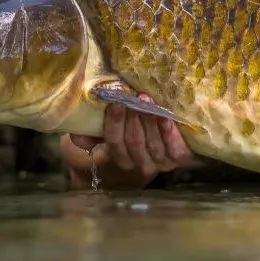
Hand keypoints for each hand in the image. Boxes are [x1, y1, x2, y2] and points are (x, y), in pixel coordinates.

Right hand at [61, 96, 202, 189]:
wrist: (168, 134)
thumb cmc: (134, 125)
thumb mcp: (109, 127)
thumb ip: (91, 131)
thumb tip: (79, 138)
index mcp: (121, 156)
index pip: (114, 141)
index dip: (114, 122)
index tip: (115, 102)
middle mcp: (140, 163)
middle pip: (134, 142)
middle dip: (134, 118)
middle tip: (135, 97)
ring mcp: (161, 163)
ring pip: (153, 145)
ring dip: (151, 122)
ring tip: (149, 102)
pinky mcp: (180, 159)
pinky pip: (175, 151)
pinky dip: (170, 135)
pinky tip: (168, 118)